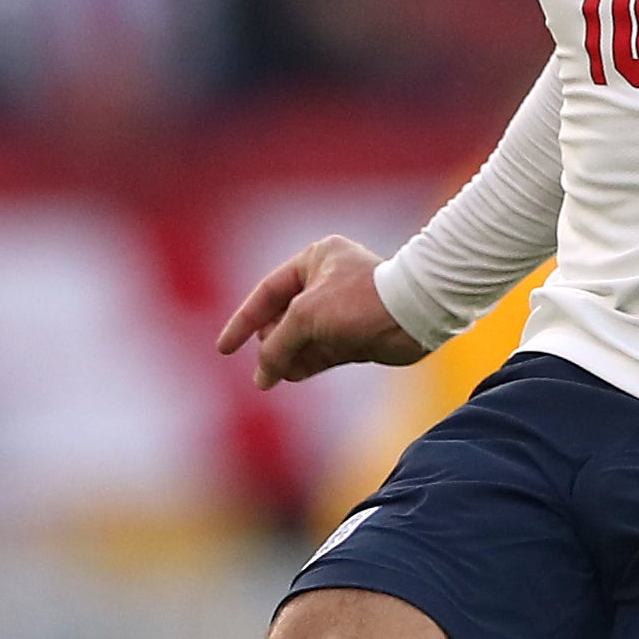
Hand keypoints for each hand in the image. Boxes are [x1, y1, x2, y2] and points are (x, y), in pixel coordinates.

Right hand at [217, 234, 426, 389]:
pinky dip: (304, 364)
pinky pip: (320, 352)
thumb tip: (262, 374)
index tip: (224, 348)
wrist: (414, 315)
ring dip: (286, 357)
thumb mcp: (306, 316)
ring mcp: (341, 310)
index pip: (267, 291)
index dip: (243, 321)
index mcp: (315, 260)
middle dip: (270, 342)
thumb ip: (277, 343)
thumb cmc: (360, 301)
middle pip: (283, 316)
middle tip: (264, 365)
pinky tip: (289, 376)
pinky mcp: (355, 336)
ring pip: (302, 337)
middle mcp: (327, 282)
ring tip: (271, 378)